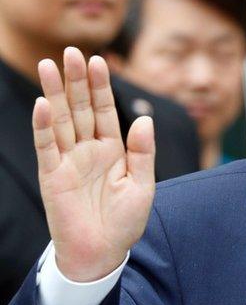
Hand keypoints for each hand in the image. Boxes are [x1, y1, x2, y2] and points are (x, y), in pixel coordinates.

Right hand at [33, 47, 155, 281]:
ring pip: (61, 120)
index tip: (99, 60)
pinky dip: (44, 126)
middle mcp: (88, 150)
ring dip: (55, 93)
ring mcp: (68, 161)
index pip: (105, 111)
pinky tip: (44, 104)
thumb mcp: (142, 185)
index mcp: (112, 150)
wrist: (103, 253)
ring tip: (48, 65)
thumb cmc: (124, 221)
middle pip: (81, 108)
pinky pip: (47, 147)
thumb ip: (143, 152)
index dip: (101, 86)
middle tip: (70, 51)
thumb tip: (144, 119)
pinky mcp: (53, 176)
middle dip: (76, 80)